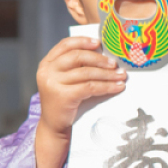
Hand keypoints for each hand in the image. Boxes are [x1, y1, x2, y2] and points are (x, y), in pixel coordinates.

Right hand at [33, 36, 125, 167]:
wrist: (54, 125)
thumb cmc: (63, 100)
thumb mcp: (63, 79)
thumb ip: (74, 66)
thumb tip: (103, 53)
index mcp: (46, 64)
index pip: (65, 45)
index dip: (83, 41)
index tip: (99, 43)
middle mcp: (47, 71)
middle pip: (77, 57)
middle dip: (99, 59)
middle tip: (115, 64)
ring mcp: (53, 84)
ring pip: (86, 73)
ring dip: (107, 74)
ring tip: (121, 76)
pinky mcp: (63, 96)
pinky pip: (90, 87)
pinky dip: (106, 86)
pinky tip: (117, 87)